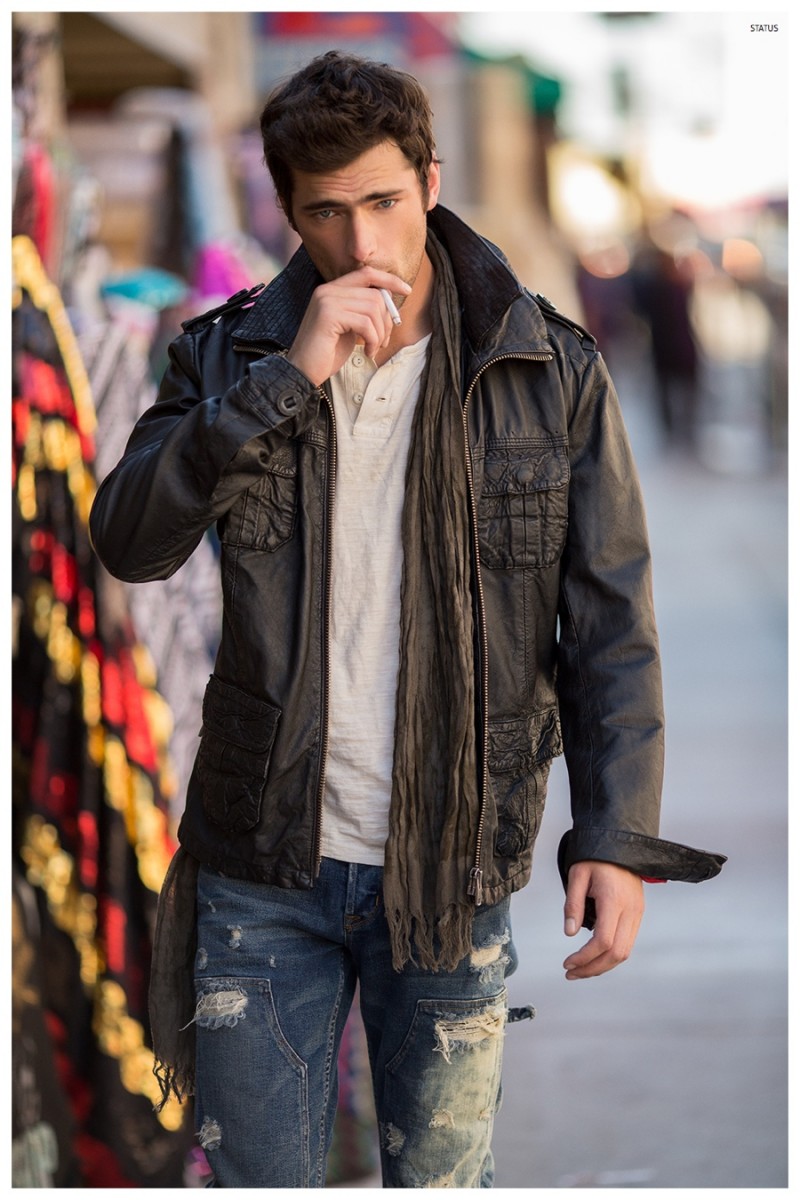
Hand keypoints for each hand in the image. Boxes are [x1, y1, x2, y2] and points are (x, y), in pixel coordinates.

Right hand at [286, 266, 411, 385]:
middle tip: (383, 341)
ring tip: (373, 349)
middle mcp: (327, 290)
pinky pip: (366, 323)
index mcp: (331, 290)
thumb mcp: (349, 327)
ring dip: (380, 333)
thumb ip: (364, 311)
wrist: (302, 372)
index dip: (389, 279)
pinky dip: (373, 340)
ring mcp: (326, 301)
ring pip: (373, 308)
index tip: (407, 290)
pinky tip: (367, 352)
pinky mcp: (328, 316)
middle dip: (387, 320)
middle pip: (374, 294)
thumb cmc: (327, 353)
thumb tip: (392, 302)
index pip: (366, 273)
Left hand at [562, 860, 643, 979]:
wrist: (621, 844)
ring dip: (602, 966)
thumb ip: (573, 904)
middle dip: (593, 968)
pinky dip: (611, 956)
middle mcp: (630, 910)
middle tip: (570, 973)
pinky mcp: (638, 914)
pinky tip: (594, 957)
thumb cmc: (596, 857)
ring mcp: (637, 913)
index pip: (604, 941)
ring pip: (625, 952)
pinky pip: (627, 943)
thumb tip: (569, 933)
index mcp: (614, 899)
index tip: (567, 963)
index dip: (585, 957)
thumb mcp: (577, 874)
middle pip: (617, 953)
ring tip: (579, 970)